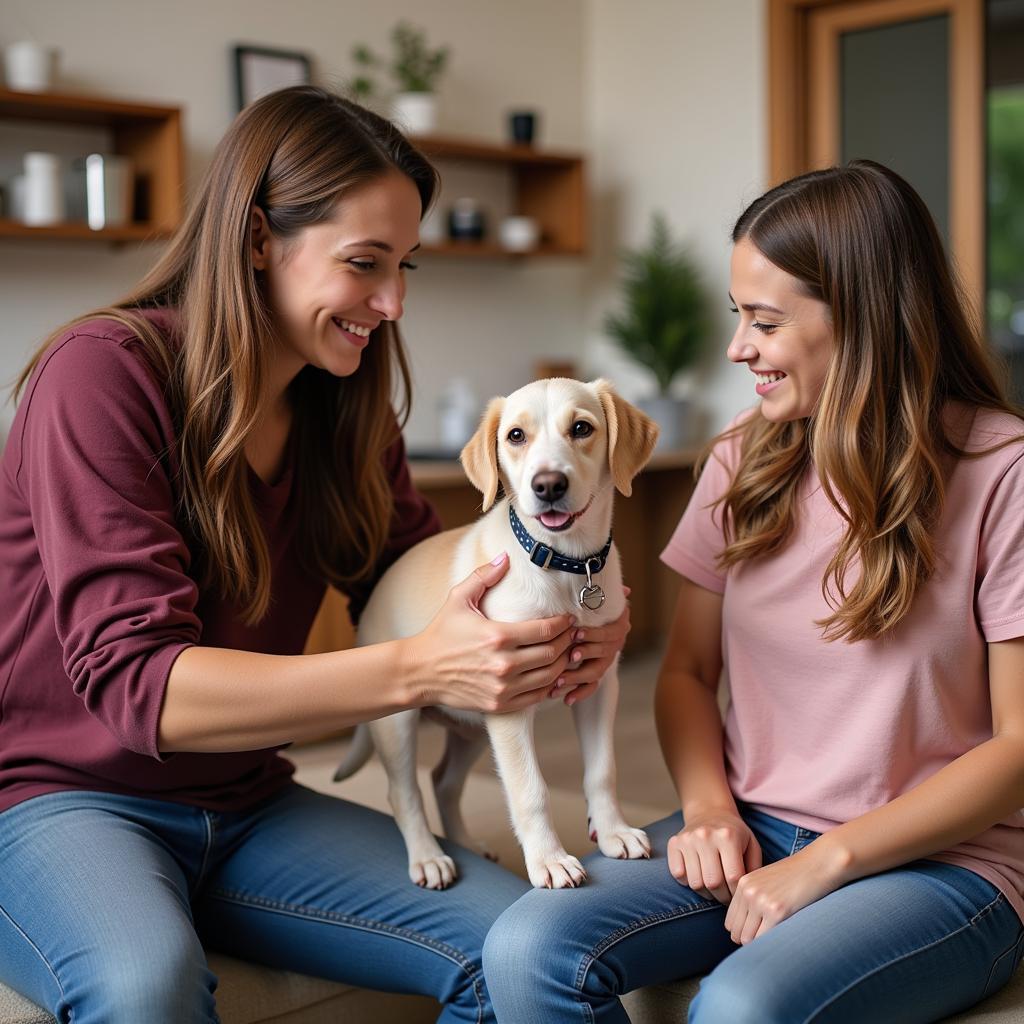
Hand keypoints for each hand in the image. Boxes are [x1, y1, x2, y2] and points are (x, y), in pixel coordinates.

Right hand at [410, 552, 575, 713]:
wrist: (420, 671)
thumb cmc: (440, 632)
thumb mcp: (458, 598)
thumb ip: (483, 576)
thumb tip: (505, 557)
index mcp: (497, 636)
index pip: (545, 630)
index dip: (563, 623)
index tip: (569, 618)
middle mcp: (503, 664)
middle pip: (553, 654)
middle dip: (568, 642)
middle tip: (573, 634)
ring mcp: (503, 688)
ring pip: (549, 677)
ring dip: (563, 664)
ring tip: (566, 652)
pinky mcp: (500, 705)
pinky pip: (537, 697)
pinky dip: (550, 686)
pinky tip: (553, 674)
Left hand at [551, 587, 631, 705]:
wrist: (589, 620)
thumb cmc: (589, 605)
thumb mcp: (596, 597)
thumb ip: (604, 593)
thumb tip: (624, 588)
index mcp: (617, 625)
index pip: (609, 632)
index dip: (593, 634)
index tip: (576, 634)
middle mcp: (615, 643)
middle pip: (603, 653)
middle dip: (585, 655)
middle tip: (568, 657)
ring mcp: (606, 660)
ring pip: (596, 672)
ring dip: (577, 677)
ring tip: (559, 681)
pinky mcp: (596, 674)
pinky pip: (591, 687)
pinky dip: (579, 693)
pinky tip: (566, 699)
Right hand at [666, 808, 761, 904]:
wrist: (710, 812)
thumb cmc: (734, 834)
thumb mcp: (751, 845)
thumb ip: (754, 868)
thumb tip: (747, 892)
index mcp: (728, 836)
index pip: (733, 877)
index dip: (737, 892)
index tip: (738, 895)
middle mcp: (705, 835)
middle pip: (713, 882)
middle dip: (722, 896)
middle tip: (726, 896)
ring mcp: (687, 839)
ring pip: (695, 882)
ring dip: (706, 893)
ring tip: (714, 889)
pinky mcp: (674, 843)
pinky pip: (678, 874)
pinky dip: (688, 882)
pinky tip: (698, 876)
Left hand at [724, 843, 842, 944]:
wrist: (819, 864)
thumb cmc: (796, 876)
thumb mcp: (766, 881)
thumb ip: (752, 899)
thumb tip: (743, 932)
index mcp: (743, 884)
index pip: (730, 922)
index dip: (743, 932)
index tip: (758, 934)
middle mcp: (748, 892)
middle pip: (736, 933)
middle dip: (750, 941)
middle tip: (767, 940)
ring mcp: (761, 901)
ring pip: (747, 940)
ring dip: (760, 944)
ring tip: (775, 938)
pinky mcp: (777, 912)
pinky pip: (764, 940)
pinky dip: (771, 944)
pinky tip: (782, 936)